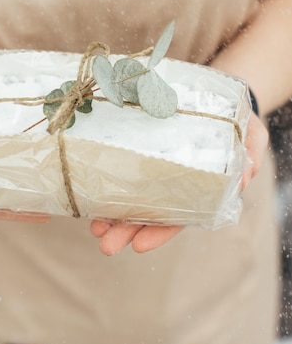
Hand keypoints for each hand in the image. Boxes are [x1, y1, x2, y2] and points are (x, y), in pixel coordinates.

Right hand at [0, 80, 48, 221]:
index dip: (4, 213)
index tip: (29, 215)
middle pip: (0, 195)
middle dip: (25, 203)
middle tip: (51, 205)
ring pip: (10, 175)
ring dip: (32, 182)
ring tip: (56, 185)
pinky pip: (14, 149)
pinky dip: (29, 153)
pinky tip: (49, 153)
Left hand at [91, 112, 267, 255]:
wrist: (220, 97)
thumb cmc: (238, 121)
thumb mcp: (252, 136)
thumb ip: (248, 156)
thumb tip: (242, 179)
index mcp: (199, 189)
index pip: (178, 218)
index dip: (158, 233)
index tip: (138, 245)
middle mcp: (174, 184)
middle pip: (148, 214)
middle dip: (125, 230)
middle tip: (105, 243)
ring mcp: (156, 169)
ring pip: (131, 197)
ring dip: (111, 215)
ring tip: (94, 226)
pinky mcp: (142, 149)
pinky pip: (123, 170)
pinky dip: (107, 183)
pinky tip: (92, 193)